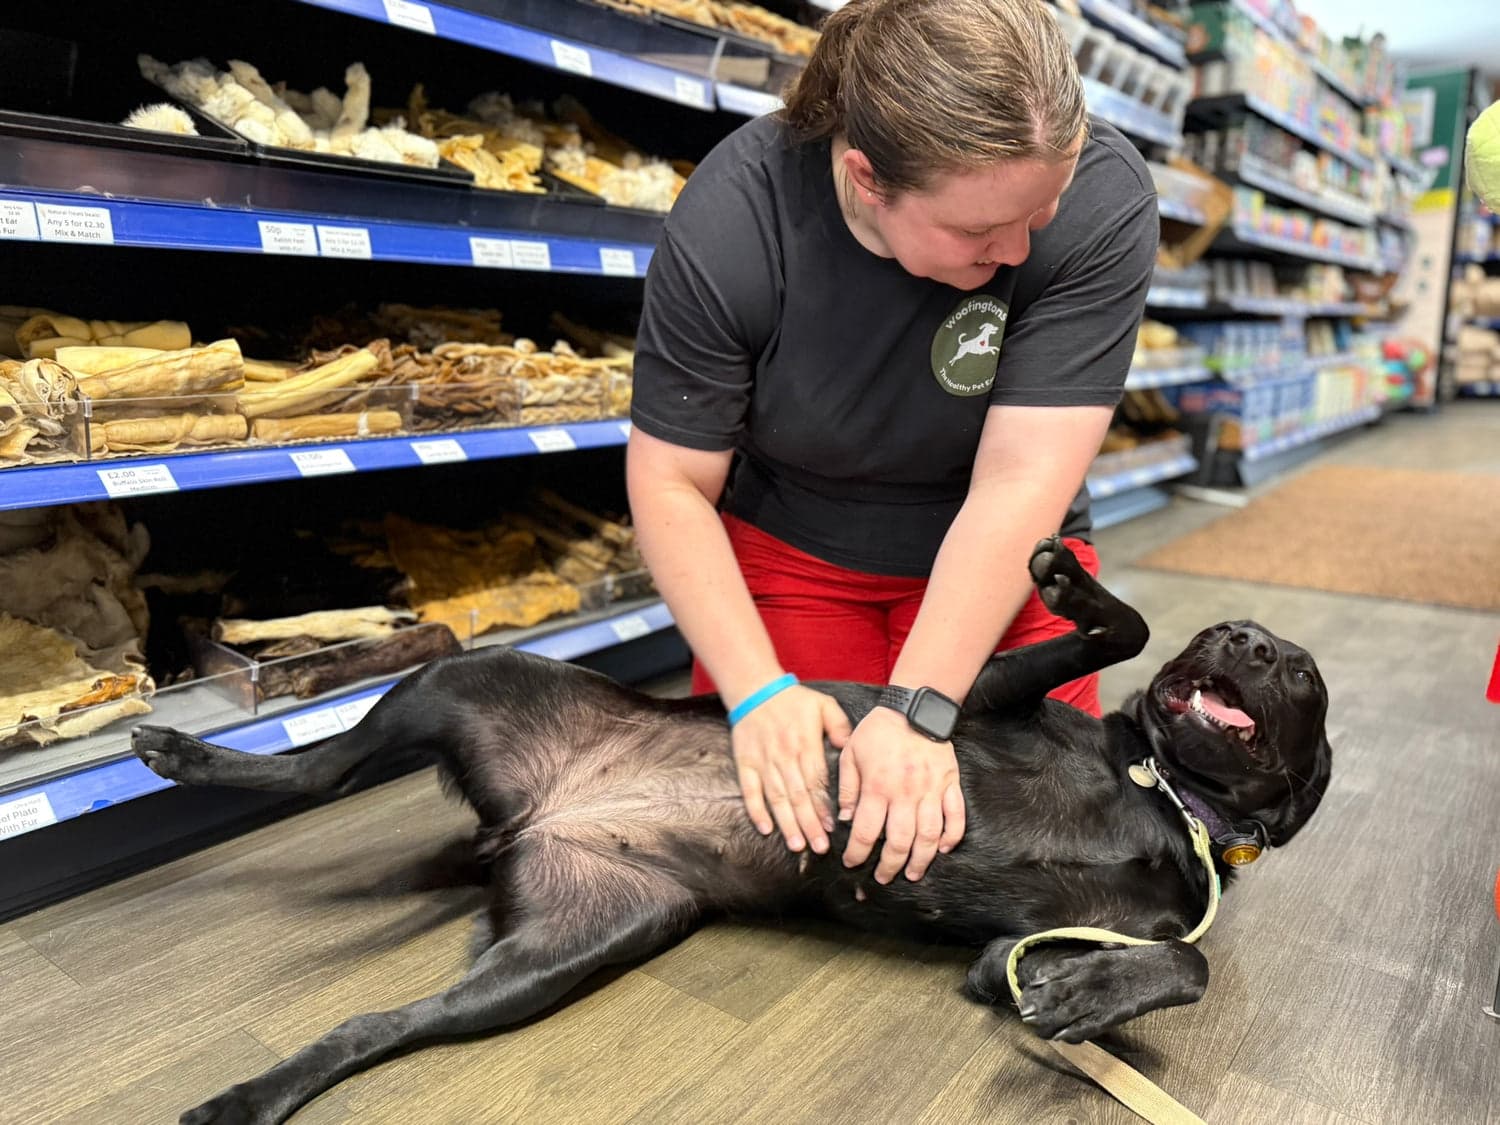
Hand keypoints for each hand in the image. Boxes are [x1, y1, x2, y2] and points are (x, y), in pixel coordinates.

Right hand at [731, 685, 852, 853]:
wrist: (754, 688)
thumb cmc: (793, 699)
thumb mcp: (824, 705)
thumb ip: (840, 726)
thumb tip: (848, 748)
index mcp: (805, 744)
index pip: (816, 781)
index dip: (823, 806)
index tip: (830, 828)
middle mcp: (784, 755)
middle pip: (798, 795)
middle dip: (809, 823)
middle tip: (819, 847)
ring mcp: (763, 761)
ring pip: (776, 797)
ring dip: (786, 823)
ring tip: (796, 845)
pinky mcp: (745, 762)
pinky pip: (750, 790)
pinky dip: (756, 810)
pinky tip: (765, 828)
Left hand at [838, 706, 965, 882]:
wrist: (915, 707)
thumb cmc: (879, 731)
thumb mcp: (851, 753)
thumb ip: (846, 788)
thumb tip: (844, 819)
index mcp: (878, 786)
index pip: (865, 831)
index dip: (857, 853)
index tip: (851, 863)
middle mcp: (906, 793)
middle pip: (899, 842)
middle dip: (889, 865)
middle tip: (883, 877)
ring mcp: (931, 790)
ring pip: (929, 836)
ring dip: (921, 860)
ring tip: (913, 873)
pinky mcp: (950, 784)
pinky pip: (956, 816)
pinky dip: (951, 836)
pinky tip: (942, 849)